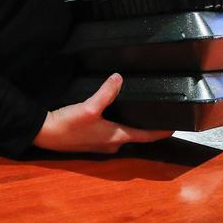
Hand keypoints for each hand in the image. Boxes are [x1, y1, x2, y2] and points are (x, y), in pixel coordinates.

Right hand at [33, 73, 171, 153]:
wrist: (45, 134)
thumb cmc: (68, 124)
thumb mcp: (88, 107)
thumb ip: (106, 93)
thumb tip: (119, 78)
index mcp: (116, 137)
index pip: (147, 136)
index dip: (162, 131)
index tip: (176, 125)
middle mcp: (112, 144)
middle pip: (137, 136)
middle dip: (148, 126)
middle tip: (158, 111)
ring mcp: (101, 144)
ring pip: (124, 134)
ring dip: (133, 124)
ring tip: (140, 109)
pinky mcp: (91, 141)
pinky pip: (112, 132)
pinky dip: (119, 124)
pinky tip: (115, 112)